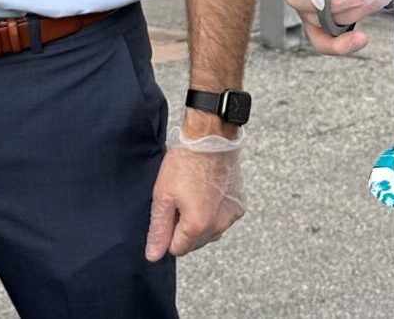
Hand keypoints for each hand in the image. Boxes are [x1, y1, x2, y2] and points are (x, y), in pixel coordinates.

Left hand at [145, 124, 244, 260]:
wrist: (210, 138)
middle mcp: (218, 226)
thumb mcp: (163, 195)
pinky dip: (214, 211)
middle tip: (180, 200)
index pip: (177, 249)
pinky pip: (223, 219)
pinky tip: (208, 192)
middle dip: (185, 228)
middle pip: (194, 243)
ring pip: (210, 233)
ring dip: (200, 221)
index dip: (169, 232)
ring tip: (194, 194)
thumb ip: (159, 229)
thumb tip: (153, 255)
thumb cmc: (184, 162)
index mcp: (197, 225)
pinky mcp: (239, 206)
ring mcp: (231, 216)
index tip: (170, 211)